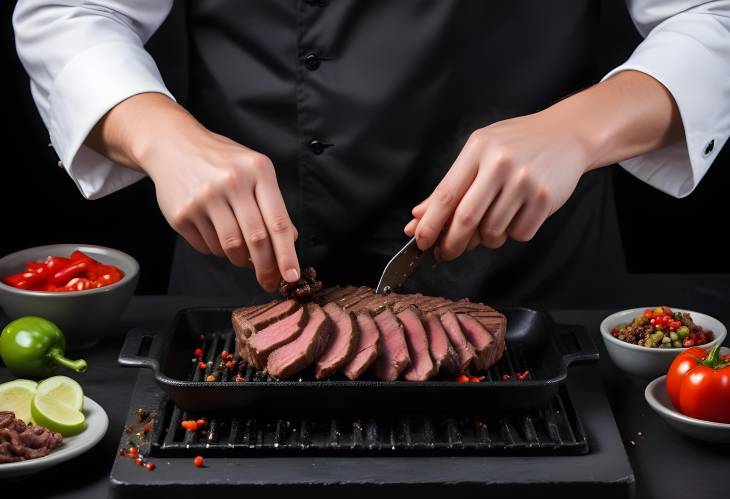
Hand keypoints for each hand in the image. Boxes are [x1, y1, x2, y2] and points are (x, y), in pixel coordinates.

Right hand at [88, 93, 299, 291]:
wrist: (173, 145)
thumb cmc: (221, 160)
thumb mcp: (254, 171)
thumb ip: (273, 204)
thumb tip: (289, 239)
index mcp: (257, 170)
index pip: (277, 222)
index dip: (287, 255)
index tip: (292, 276)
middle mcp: (231, 182)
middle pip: (255, 240)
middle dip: (265, 267)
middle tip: (269, 281)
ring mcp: (204, 198)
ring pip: (230, 248)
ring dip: (240, 259)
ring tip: (240, 252)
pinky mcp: (181, 213)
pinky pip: (207, 247)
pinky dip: (217, 249)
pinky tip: (216, 233)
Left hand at [405, 110, 588, 259]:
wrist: (565, 134)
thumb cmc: (516, 145)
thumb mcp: (479, 153)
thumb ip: (450, 185)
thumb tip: (419, 216)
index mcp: (477, 149)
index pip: (446, 195)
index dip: (430, 224)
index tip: (421, 241)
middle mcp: (500, 163)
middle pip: (466, 218)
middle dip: (451, 243)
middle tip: (445, 253)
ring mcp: (525, 180)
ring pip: (493, 231)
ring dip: (487, 238)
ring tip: (492, 224)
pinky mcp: (545, 197)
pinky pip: (520, 233)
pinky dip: (513, 234)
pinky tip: (517, 216)